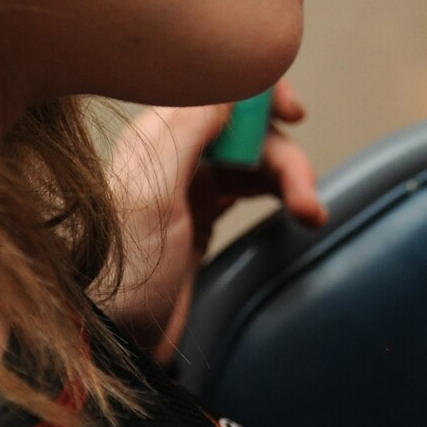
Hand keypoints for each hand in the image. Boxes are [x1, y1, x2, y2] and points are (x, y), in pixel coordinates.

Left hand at [103, 81, 326, 360]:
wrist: (113, 342)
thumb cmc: (125, 271)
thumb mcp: (154, 195)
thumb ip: (189, 131)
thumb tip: (228, 83)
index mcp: (159, 136)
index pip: (219, 90)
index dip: (262, 93)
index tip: (295, 114)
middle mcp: (178, 151)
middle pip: (250, 130)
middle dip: (286, 158)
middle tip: (308, 200)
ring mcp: (192, 183)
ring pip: (258, 160)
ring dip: (290, 180)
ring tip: (313, 214)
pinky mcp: (204, 215)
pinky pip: (252, 185)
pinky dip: (280, 193)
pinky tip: (298, 211)